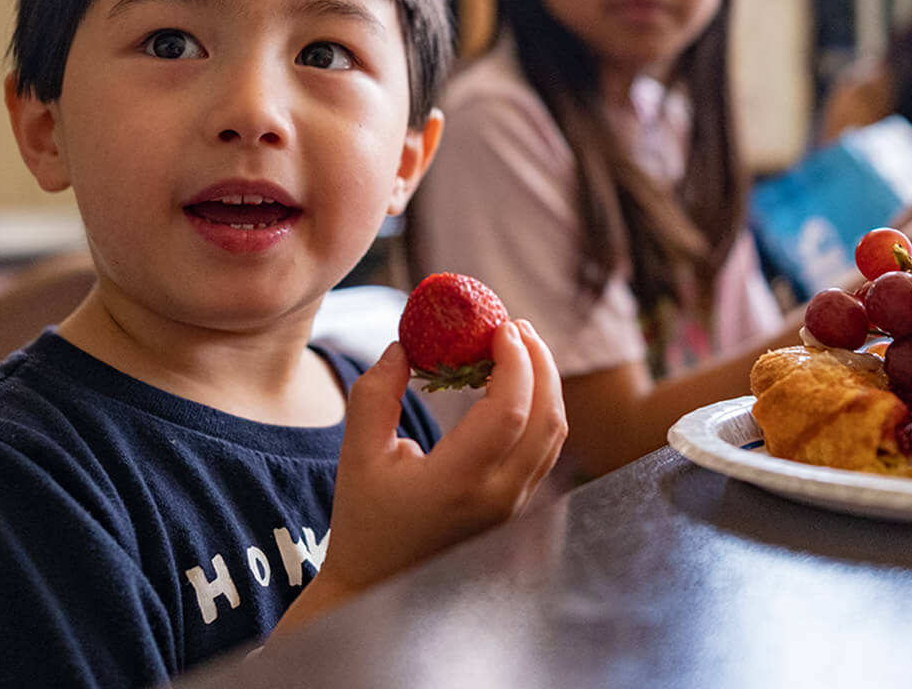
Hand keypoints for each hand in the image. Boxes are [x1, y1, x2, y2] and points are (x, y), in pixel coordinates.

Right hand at [317, 320, 566, 595]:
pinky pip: (544, 450)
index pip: (510, 413)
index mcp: (457, 484)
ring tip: (518, 347)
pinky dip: (540, 408)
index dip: (514, 363)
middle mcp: (496, 499)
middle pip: (548, 420)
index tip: (500, 326)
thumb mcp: (357, 455)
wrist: (377, 586)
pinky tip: (514, 384)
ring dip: (545, 384)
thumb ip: (375, 394)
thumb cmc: (364, 521)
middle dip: (540, 363)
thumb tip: (404, 345)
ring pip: (554, 436)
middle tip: (515, 326)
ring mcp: (512, 508)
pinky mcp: (515, 508)